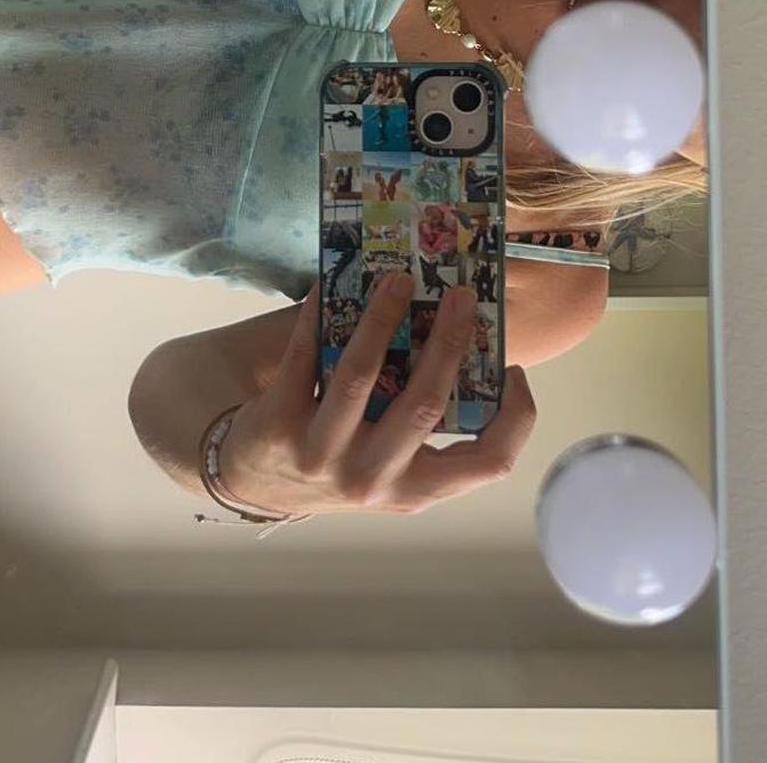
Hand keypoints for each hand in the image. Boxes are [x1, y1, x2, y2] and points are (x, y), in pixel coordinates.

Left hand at [219, 275, 536, 515]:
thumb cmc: (338, 462)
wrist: (253, 482)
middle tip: (461, 295)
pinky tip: (326, 285)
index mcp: (414, 489)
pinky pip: (302, 357)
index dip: (515, 416)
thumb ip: (418, 425)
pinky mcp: (277, 424)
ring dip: (383, 319)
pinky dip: (316, 315)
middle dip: (448, 342)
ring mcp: (322, 454)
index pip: (489, 463)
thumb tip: (451, 338)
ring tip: (398, 280)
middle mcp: (373, 478)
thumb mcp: (388, 465)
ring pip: (360, 376)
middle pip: (424, 406)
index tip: (515, 369)